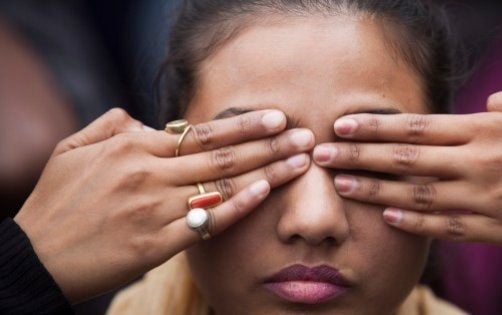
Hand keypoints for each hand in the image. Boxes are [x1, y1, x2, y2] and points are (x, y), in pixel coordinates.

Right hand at [14, 108, 313, 301]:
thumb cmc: (57, 202)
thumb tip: (143, 120)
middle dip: (269, 142)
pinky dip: (239, 206)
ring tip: (301, 161)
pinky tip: (266, 193)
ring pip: (222, 184)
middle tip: (306, 135)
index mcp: (132, 146)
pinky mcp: (157, 243)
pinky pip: (208, 221)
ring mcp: (154, 207)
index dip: (243, 125)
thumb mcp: (73, 150)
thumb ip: (111, 126)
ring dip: (267, 170)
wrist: (37, 257)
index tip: (276, 118)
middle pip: (222, 154)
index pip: (201, 132)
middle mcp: (149, 172)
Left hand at [313, 82, 501, 247]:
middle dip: (359, 155)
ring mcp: (488, 199)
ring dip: (374, 188)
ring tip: (340, 184)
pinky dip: (413, 222)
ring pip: (417, 194)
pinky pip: (446, 226)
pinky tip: (386, 214)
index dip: (375, 126)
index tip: (342, 124)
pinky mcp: (499, 229)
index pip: (417, 126)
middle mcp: (481, 163)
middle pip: (406, 158)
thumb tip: (477, 110)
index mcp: (489, 129)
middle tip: (322, 154)